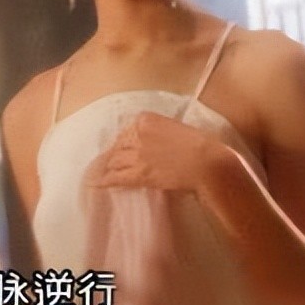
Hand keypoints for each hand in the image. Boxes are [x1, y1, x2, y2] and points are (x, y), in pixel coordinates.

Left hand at [88, 112, 227, 191]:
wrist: (209, 164)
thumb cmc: (203, 146)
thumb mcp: (178, 129)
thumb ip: (160, 132)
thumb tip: (154, 143)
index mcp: (146, 119)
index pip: (126, 131)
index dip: (124, 143)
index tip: (123, 149)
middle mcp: (137, 134)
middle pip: (118, 146)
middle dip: (114, 156)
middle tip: (109, 164)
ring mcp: (136, 155)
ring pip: (114, 161)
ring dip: (108, 168)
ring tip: (100, 174)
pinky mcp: (139, 174)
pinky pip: (115, 177)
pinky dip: (103, 181)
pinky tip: (94, 184)